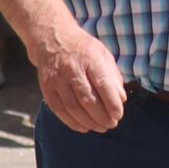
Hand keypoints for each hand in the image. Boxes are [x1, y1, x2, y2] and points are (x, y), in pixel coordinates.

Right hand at [34, 19, 127, 134]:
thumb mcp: (103, 54)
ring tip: (101, 128)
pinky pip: (59, 110)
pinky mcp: (47, 88)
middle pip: (87, 99)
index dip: (111, 102)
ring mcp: (57, 80)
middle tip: (112, 124)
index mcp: (90, 59)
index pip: (103, 84)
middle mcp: (72, 69)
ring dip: (89, 122)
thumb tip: (121, 99)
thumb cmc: (83, 49)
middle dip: (102, 116)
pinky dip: (72, 122)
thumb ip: (113, 76)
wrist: (52, 40)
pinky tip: (83, 127)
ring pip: (73, 107)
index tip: (119, 114)